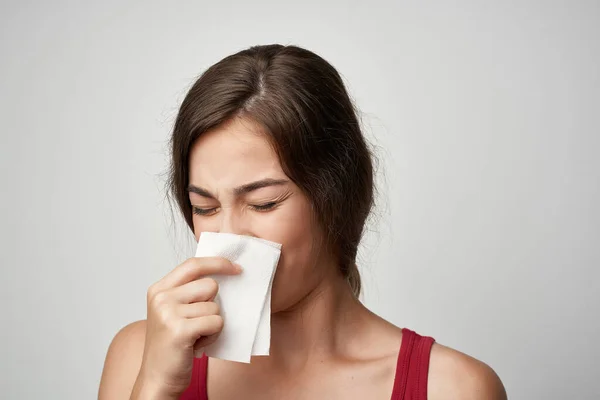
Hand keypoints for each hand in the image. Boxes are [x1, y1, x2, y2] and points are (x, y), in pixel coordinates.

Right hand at [131, 257, 240, 397]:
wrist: (157, 378)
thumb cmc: (171, 345)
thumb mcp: (173, 311)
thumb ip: (189, 291)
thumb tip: (223, 272)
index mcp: (159, 289)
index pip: (194, 264)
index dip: (218, 263)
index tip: (235, 267)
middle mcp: (161, 297)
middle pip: (210, 285)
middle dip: (213, 305)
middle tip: (198, 323)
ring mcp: (168, 313)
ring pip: (215, 306)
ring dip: (212, 323)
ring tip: (196, 336)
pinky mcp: (180, 330)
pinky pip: (216, 322)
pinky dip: (213, 335)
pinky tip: (197, 344)